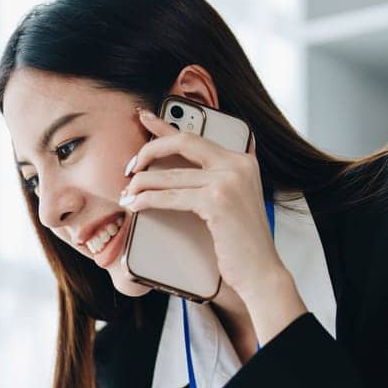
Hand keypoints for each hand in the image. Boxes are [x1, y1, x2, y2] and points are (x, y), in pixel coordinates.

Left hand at [119, 107, 291, 305]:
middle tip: (130, 166)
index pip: (196, 135)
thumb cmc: (241, 242)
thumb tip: (171, 172)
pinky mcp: (217, 201)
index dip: (166, 124)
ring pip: (170, 174)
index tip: (144, 117)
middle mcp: (238, 164)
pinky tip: (135, 204)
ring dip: (141, 184)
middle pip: (183, 142)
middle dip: (149, 150)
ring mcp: (229, 180)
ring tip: (126, 193)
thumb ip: (213, 181)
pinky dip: (147, 200)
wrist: (260, 271)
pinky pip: (170, 196)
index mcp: (241, 159)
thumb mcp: (231, 202)